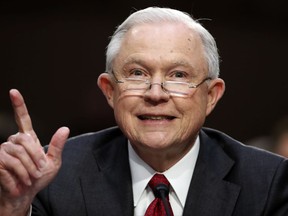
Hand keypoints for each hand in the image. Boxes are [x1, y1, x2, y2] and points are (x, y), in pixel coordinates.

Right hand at [0, 89, 69, 215]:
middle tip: (38, 171)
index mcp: (29, 139)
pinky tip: (18, 184)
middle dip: (34, 157)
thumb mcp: (53, 163)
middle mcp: (14, 142)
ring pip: (15, 153)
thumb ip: (57, 146)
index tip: (13, 91)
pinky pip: (6, 165)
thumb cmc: (39, 178)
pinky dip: (16, 177)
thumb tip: (65, 128)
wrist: (25, 195)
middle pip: (23, 139)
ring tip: (29, 179)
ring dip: (26, 169)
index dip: (19, 106)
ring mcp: (3, 151)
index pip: (23, 119)